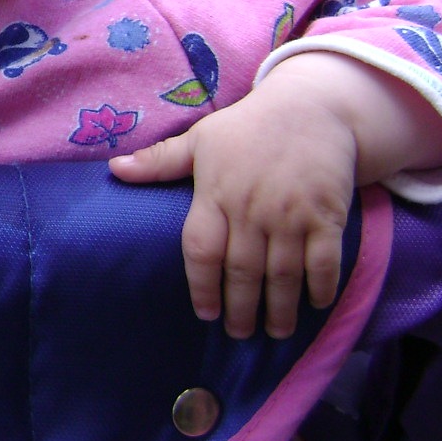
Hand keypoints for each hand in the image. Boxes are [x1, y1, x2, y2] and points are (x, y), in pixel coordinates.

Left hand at [112, 83, 355, 339]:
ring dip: (278, 309)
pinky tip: (314, 305)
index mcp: (216, 194)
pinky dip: (320, 287)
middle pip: (242, 272)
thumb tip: (114, 170)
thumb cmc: (249, 127)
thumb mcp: (201, 138)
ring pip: (282, 274)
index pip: (201, 251)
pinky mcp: (327, 214)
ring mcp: (290, 214)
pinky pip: (324, 261)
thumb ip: (160, 161)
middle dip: (240, 310)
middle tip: (239, 334)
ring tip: (274, 333)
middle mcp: (251, 209)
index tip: (205, 313)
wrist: (313, 106)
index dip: (202, 287)